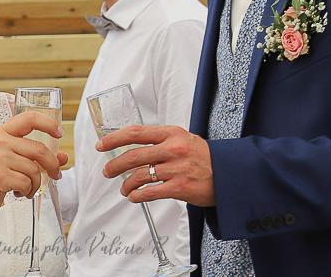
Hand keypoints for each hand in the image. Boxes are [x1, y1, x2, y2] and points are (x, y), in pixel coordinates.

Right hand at [0, 111, 67, 215]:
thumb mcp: (15, 160)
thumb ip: (37, 156)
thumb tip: (63, 157)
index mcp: (4, 132)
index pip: (29, 118)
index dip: (48, 124)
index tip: (59, 133)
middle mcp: (0, 142)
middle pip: (39, 150)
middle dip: (52, 165)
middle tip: (55, 174)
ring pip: (34, 170)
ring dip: (37, 183)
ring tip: (28, 187)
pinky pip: (26, 183)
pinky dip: (28, 191)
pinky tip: (20, 192)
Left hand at [98, 125, 214, 206]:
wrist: (229, 174)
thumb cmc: (203, 157)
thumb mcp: (183, 139)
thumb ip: (160, 140)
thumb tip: (131, 145)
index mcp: (171, 133)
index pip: (136, 132)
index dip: (114, 139)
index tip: (102, 145)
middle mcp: (173, 148)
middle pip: (133, 156)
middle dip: (115, 166)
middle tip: (107, 172)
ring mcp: (176, 168)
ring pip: (139, 175)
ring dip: (126, 184)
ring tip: (124, 188)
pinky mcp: (180, 187)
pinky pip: (150, 192)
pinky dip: (137, 195)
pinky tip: (134, 196)